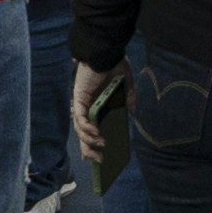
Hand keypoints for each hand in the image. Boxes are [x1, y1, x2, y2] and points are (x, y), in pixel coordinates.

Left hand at [72, 61, 129, 183]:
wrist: (106, 51)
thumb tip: (132, 112)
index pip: (90, 128)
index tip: (96, 158)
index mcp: (95, 104)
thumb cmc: (114, 64)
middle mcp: (86, 106)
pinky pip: (80, 118)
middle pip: (82, 133)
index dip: (90, 144)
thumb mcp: (125, 84)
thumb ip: (128, 98)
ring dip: (89, 140)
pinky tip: (95, 133)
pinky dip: (87, 127)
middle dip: (88, 149)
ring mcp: (81, 103)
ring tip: (100, 146)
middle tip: (98, 160)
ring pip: (80, 129)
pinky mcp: (79, 98)